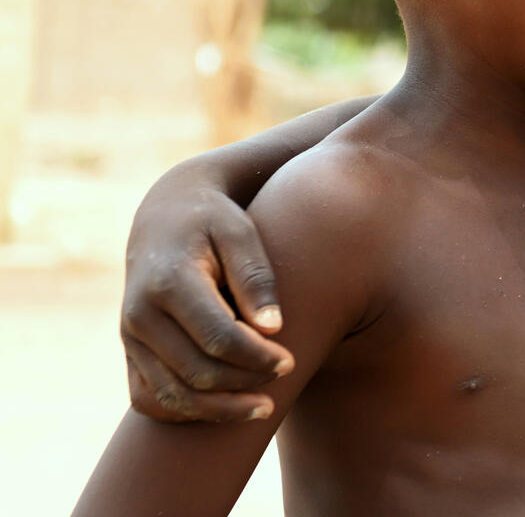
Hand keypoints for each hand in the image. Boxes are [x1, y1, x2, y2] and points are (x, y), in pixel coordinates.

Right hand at [121, 175, 292, 421]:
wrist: (164, 218)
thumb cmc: (212, 222)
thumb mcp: (239, 232)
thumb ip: (255, 277)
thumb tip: (272, 329)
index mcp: (169, 283)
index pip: (217, 337)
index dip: (257, 357)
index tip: (289, 361)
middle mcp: (140, 316)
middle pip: (196, 371)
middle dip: (245, 382)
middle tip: (284, 375)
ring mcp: (130, 338)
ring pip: (171, 394)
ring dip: (220, 408)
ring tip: (264, 408)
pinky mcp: (130, 352)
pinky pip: (150, 398)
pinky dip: (186, 411)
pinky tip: (224, 408)